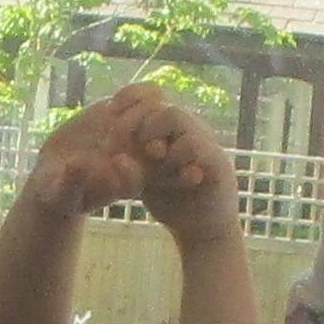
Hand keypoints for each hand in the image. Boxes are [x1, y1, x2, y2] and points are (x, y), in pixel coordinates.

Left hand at [119, 88, 240, 247]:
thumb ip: (128, 166)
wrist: (203, 227)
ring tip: (148, 160)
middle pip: (158, 103)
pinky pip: (193, 144)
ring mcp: (204, 140)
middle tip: (120, 143)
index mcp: (169, 127)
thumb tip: (115, 158)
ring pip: (174, 116)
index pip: (150, 95)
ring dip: (152, 135)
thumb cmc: (171, 198)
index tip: (108, 112)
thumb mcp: (142, 181)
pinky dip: (173, 155)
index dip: (129, 97)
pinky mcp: (216, 160)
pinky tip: (167, 173)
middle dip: (134, 121)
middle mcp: (188, 127)